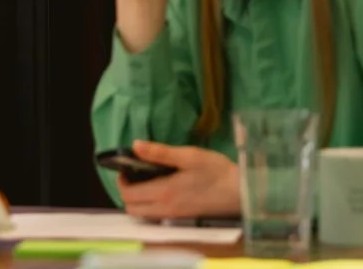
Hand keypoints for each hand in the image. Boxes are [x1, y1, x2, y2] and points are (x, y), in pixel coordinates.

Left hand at [117, 141, 239, 219]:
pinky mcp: (182, 218)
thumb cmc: (216, 171)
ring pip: (143, 215)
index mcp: (164, 192)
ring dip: (138, 201)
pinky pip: (156, 216)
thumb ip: (160, 152)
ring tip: (147, 181)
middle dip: (127, 192)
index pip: (129, 195)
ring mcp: (174, 216)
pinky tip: (161, 189)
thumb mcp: (188, 155)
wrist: (240, 192)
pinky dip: (150, 206)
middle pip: (132, 209)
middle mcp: (165, 209)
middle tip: (134, 175)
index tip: (126, 168)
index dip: (121, 182)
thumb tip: (135, 146)